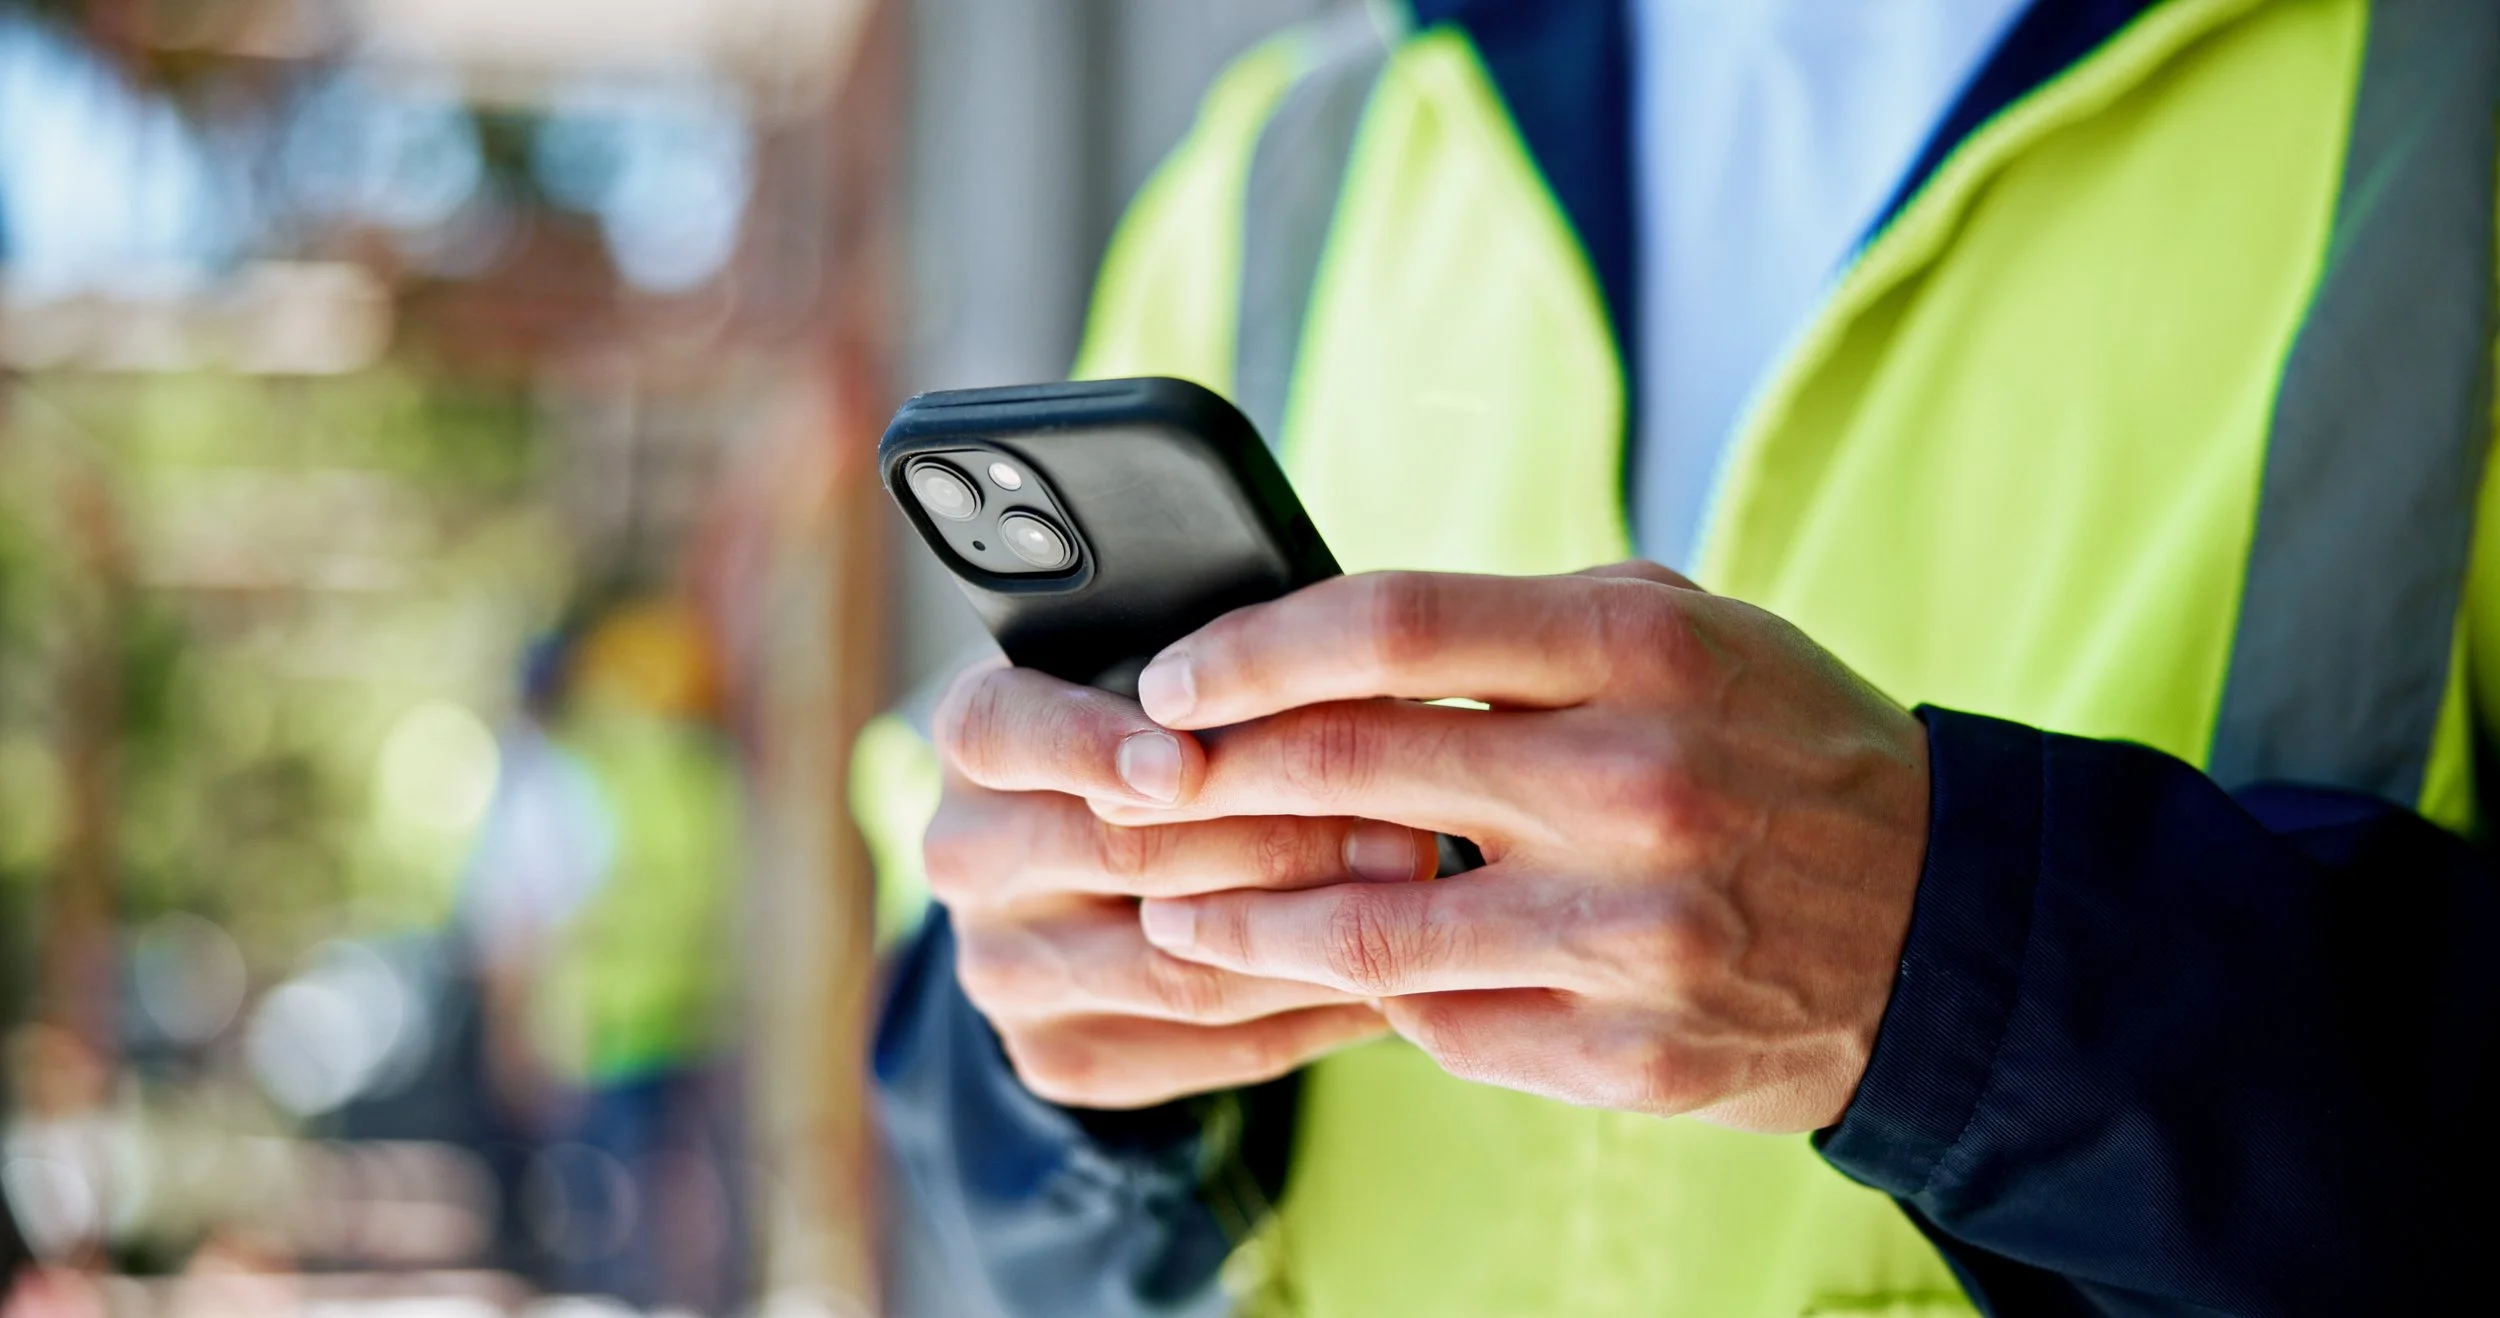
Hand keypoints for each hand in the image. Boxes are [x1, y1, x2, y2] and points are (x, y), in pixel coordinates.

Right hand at [924, 659, 1431, 1108]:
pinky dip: (1311, 1013)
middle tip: (1405, 828)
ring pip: (1177, 966)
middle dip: (1278, 839)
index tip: (1181, 761)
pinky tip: (1389, 978)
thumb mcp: (1160, 678)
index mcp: (976, 738)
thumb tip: (1332, 670)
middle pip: (1123, 855)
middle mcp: (966, 856)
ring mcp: (1004, 970)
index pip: (1006, 733)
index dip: (1091, 745)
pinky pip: (1208, 1046)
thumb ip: (1212, 674)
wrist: (1090, 881)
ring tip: (1417, 905)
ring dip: (1312, 937)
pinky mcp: (1059, 1057)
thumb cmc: (1163, 734)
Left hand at [1106, 564, 1927, 1132]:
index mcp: (1641, 653)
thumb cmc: (1781, 750)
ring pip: (1359, 931)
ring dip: (1234, 921)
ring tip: (1172, 909)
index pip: (1392, 628)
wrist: (1945, 926)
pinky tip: (1328, 976)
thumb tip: (1322, 642)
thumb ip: (1522, 628)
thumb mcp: (1689, 633)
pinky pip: (1440, 1025)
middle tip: (1138, 791)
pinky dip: (1370, 997)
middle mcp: (1631, 786)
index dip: (1252, 650)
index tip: (1173, 680)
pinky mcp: (1626, 1054)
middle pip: (1347, 768)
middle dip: (1208, 781)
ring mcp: (1628, 936)